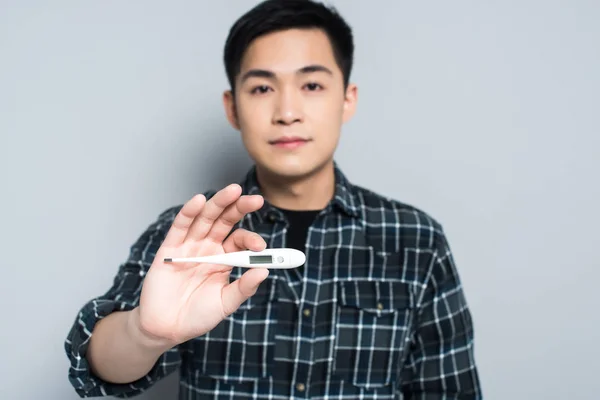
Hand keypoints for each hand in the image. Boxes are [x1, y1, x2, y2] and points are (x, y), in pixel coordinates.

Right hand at [135, 184, 268, 346]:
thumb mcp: (225, 303)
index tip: (261, 247)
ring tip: (233, 191)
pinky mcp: (170, 249)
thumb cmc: (197, 316)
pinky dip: (189, 212)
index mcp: (224, 259)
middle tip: (256, 200)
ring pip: (206, 218)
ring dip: (219, 203)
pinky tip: (199, 201)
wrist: (166, 329)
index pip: (241, 240)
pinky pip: (180, 226)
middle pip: (225, 221)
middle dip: (240, 208)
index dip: (252, 240)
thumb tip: (264, 271)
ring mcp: (189, 246)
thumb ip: (244, 288)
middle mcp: (208, 247)